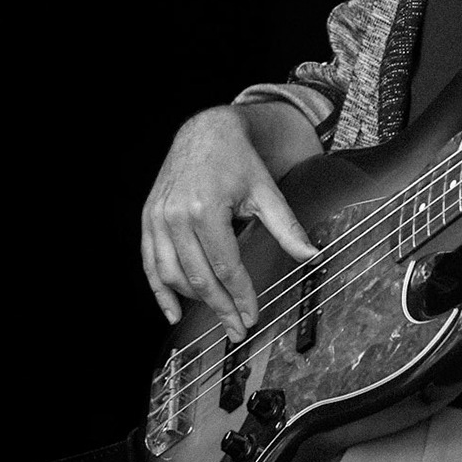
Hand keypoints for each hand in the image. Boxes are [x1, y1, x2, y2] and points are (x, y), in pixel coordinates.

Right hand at [141, 105, 319, 338]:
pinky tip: (173, 312)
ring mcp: (159, 219)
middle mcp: (177, 216)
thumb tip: (312, 254)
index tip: (252, 316)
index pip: (226, 267)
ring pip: (173, 276)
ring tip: (218, 314)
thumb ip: (287, 227)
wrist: (205, 132)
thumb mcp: (266, 191)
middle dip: (221, 308)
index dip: (241, 296)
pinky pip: (150, 264)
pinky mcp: (149, 220)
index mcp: (207, 209)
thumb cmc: (237, 160)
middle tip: (237, 328)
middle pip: (200, 278)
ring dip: (195, 301)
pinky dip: (160, 292)